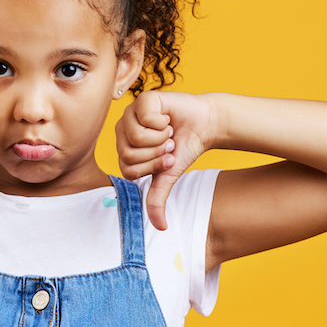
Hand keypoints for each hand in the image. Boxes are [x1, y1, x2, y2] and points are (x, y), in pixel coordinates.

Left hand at [115, 91, 216, 229]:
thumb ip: (157, 198)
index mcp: (124, 150)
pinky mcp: (142, 99)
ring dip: (160, 138)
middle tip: (167, 144)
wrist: (204, 125)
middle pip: (129, 154)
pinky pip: (146, 119)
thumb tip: (160, 227)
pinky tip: (167, 118)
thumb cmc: (183, 148)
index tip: (166, 159)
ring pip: (136, 137)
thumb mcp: (168, 175)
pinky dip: (163, 123)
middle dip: (156, 154)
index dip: (152, 167)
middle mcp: (122, 131)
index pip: (128, 169)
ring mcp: (130, 113)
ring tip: (167, 132)